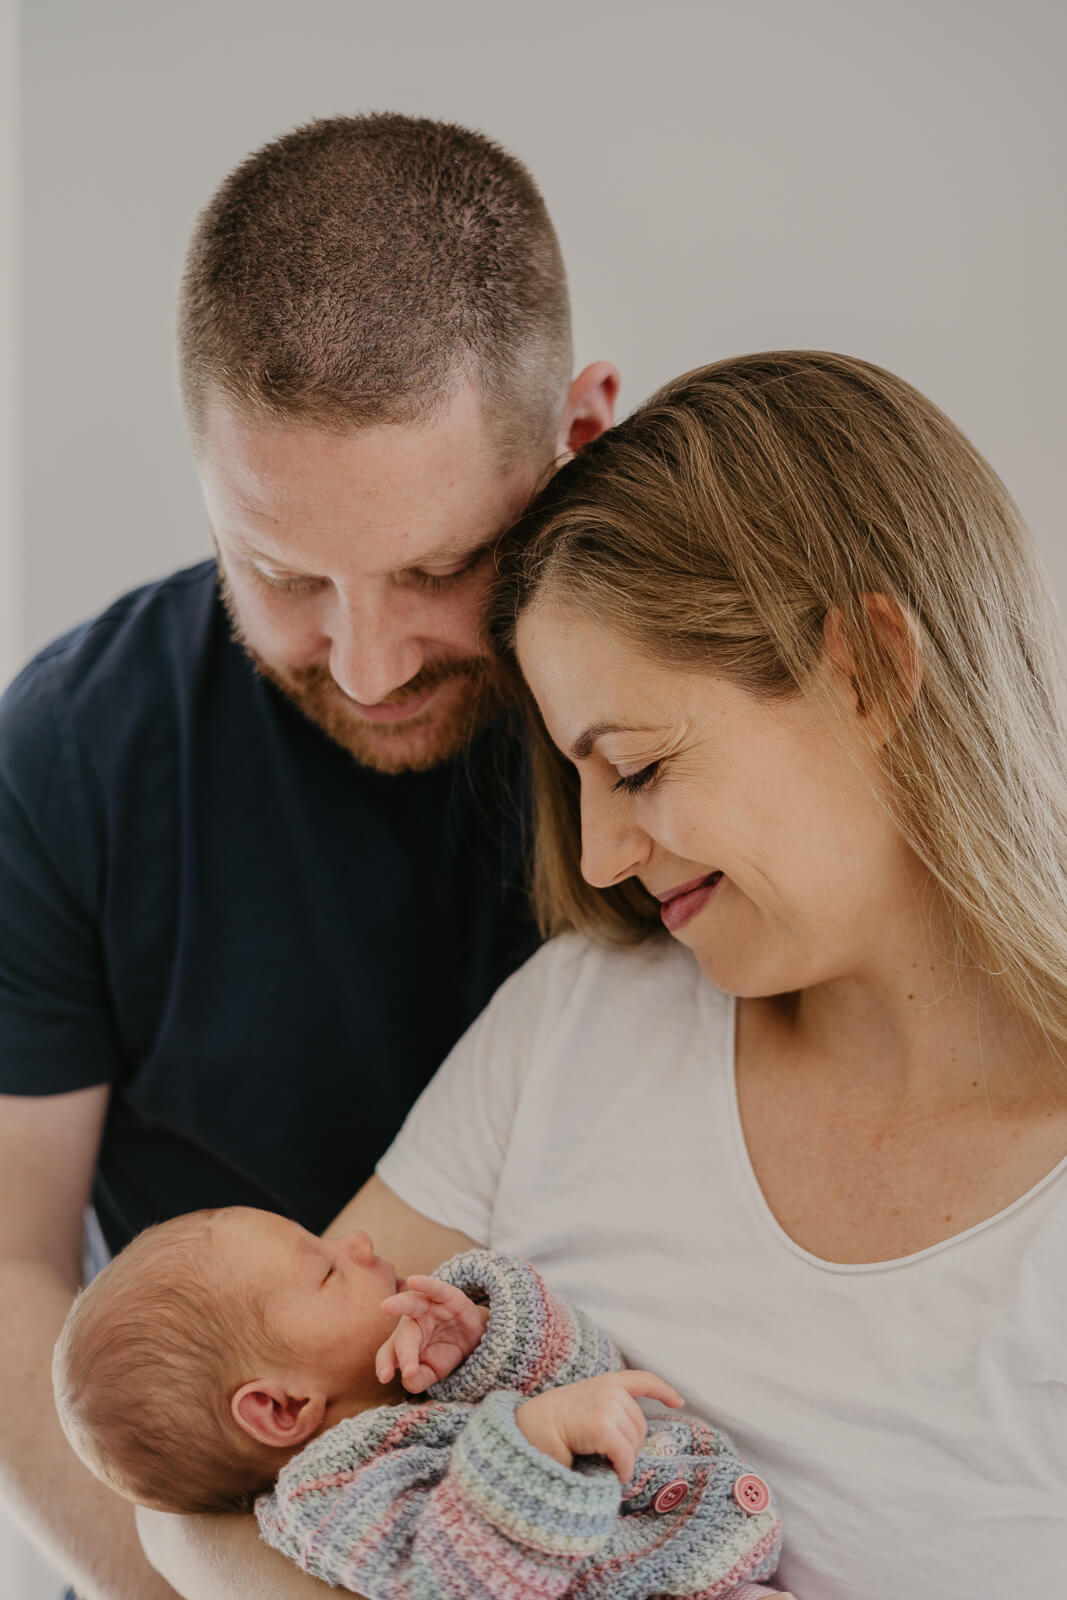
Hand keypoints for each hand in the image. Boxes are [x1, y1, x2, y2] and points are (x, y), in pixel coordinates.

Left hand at [375, 1275, 489, 1391]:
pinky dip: (427, 1284)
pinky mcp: (448, 1298)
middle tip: (398, 1368)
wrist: (476, 1336)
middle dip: (401, 1351)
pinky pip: (437, 1290)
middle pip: (404, 1335)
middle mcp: (413, 1323)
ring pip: (413, 1305)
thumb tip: (409, 1380)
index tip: (385, 1377)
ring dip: (400, 1305)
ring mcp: (429, 1308)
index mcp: (404, 1342)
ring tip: (386, 1306)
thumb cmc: (446, 1352)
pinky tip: (415, 1281)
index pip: (389, 1353)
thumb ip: (419, 1379)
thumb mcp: (433, 1371)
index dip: (384, 1364)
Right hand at [516, 1370, 683, 1482]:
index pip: (639, 1380)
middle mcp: (607, 1388)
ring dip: (624, 1461)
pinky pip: (625, 1455)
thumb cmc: (547, 1430)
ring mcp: (605, 1404)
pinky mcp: (601, 1425)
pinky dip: (623, 1469)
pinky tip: (614, 1476)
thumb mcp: (579, 1411)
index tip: (678, 1401)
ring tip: (602, 1465)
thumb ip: (604, 1413)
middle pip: (640, 1425)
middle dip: (630, 1447)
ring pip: (634, 1443)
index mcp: (601, 1383)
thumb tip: (630, 1441)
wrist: (523, 1432)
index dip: (662, 1390)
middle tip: (605, 1459)